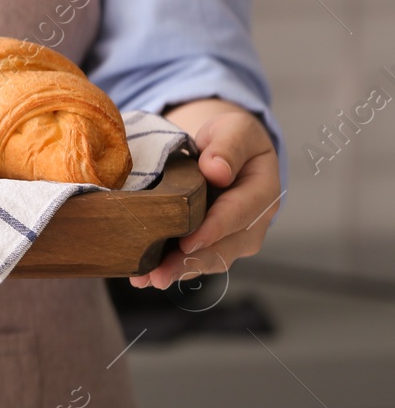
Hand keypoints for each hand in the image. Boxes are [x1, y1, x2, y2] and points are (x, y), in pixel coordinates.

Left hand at [130, 99, 281, 289]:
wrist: (224, 150)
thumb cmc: (229, 138)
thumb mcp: (233, 129)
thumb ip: (227, 146)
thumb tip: (217, 170)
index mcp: (262, 190)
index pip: (239, 213)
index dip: (213, 229)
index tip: (187, 242)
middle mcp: (253, 221)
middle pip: (224, 247)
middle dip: (190, 262)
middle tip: (158, 274)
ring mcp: (234, 237)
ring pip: (209, 260)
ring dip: (178, 271)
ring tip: (146, 279)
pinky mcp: (214, 244)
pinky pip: (196, 260)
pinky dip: (173, 268)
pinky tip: (146, 276)